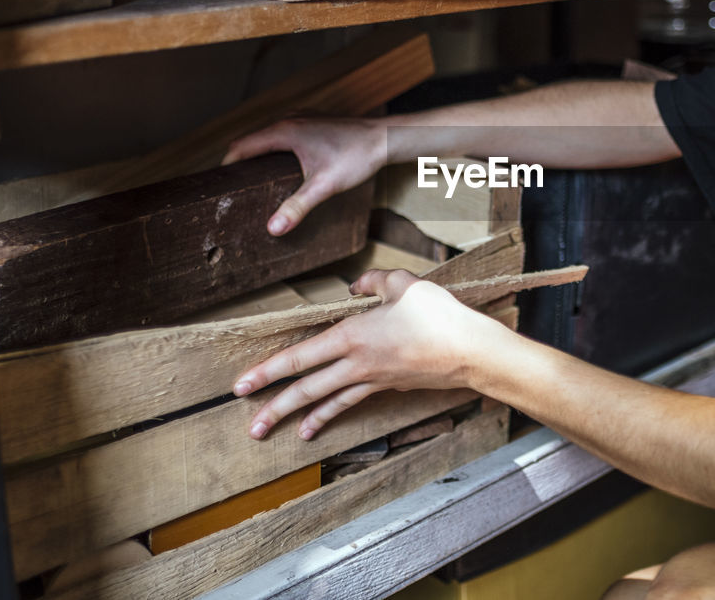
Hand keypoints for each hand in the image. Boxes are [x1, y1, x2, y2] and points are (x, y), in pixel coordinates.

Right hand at [223, 117, 384, 235]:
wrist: (386, 138)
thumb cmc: (357, 157)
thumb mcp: (324, 186)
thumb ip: (296, 207)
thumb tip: (273, 229)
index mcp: (283, 132)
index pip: (241, 146)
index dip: (227, 166)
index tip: (219, 186)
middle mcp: (289, 120)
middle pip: (252, 141)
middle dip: (241, 163)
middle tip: (235, 188)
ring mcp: (302, 119)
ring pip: (269, 137)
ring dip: (259, 155)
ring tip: (256, 181)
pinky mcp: (315, 123)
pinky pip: (285, 135)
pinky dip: (277, 149)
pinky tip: (285, 168)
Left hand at [233, 269, 503, 440]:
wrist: (471, 352)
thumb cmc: (439, 316)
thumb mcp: (405, 285)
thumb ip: (375, 281)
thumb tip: (356, 284)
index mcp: (353, 336)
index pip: (300, 357)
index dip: (269, 371)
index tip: (242, 385)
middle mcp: (357, 364)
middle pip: (307, 390)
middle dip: (275, 409)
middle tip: (250, 428)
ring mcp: (373, 379)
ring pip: (329, 401)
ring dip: (303, 418)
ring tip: (283, 433)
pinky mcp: (390, 386)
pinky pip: (354, 401)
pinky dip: (335, 412)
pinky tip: (323, 421)